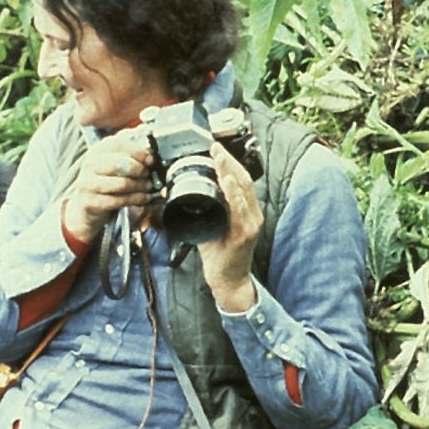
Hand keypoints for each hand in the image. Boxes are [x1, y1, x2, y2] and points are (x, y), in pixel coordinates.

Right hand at [63, 128, 155, 242]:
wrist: (87, 203)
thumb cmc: (106, 181)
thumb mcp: (116, 164)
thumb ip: (131, 155)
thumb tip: (150, 153)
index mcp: (97, 150)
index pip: (118, 144)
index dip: (138, 151)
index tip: (150, 159)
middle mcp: (90, 165)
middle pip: (120, 164)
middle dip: (139, 170)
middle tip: (148, 174)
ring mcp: (87, 184)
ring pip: (121, 184)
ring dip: (139, 186)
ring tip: (147, 187)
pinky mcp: (90, 202)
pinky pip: (118, 200)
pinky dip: (135, 199)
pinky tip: (142, 198)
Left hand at [197, 141, 261, 311]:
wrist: (228, 281)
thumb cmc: (219, 254)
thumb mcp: (210, 226)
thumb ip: (201, 210)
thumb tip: (176, 194)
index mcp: (245, 210)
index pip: (240, 180)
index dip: (230, 162)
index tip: (216, 149)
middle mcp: (252, 214)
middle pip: (243, 180)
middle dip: (228, 161)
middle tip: (214, 148)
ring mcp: (250, 223)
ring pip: (243, 192)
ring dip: (230, 172)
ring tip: (219, 158)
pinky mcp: (244, 234)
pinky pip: (240, 211)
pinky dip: (234, 194)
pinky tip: (227, 182)